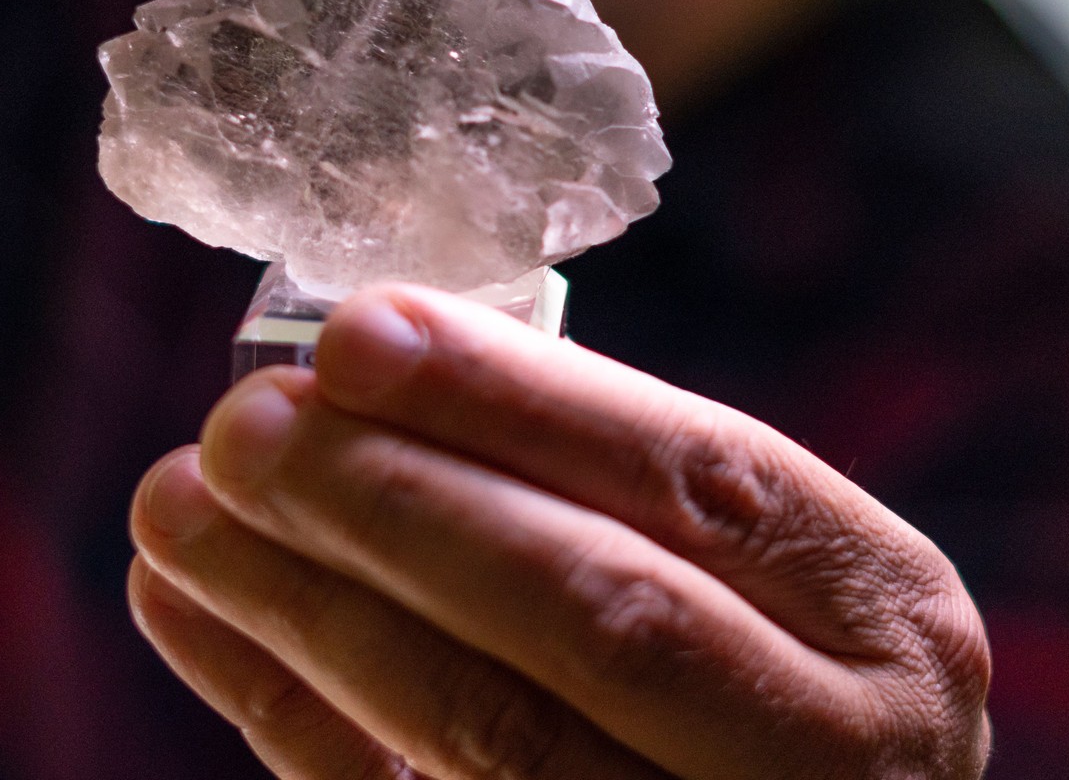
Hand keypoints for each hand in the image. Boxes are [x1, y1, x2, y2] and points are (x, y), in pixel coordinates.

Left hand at [127, 284, 990, 779]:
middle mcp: (840, 757)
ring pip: (494, 735)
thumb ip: (616, 491)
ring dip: (312, 609)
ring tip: (178, 507)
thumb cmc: (764, 690)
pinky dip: (290, 721)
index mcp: (890, 618)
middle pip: (598, 612)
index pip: (701, 480)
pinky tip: (195, 618)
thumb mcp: (765, 580)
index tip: (360, 331)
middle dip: (400, 503)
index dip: (521, 400)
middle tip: (245, 424)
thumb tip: (372, 365)